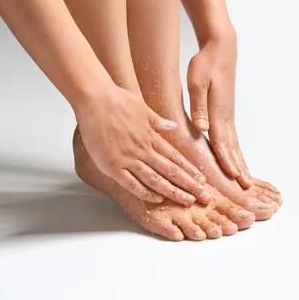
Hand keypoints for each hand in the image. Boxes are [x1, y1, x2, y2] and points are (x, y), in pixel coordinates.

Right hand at [73, 85, 211, 205]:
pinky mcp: (112, 165)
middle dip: (189, 185)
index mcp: (150, 136)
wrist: (94, 98)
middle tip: (204, 196)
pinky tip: (157, 199)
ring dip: (173, 191)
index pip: (175, 157)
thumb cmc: (116, 99)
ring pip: (155, 179)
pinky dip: (144, 192)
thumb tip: (172, 126)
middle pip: (171, 171)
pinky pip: (131, 183)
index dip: (189, 169)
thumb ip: (157, 121)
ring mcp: (128, 158)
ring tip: (187, 201)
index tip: (201, 179)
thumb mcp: (142, 107)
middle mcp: (143, 149)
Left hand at [187, 37, 252, 188]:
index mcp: (218, 111)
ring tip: (246, 179)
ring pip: (235, 144)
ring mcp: (229, 114)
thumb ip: (198, 106)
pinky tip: (237, 159)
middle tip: (246, 187)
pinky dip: (236, 151)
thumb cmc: (206, 64)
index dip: (226, 160)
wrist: (221, 49)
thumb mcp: (196, 82)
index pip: (221, 141)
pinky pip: (232, 137)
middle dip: (238, 168)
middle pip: (232, 147)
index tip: (232, 177)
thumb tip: (202, 128)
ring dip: (240, 162)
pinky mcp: (228, 112)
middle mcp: (226, 116)